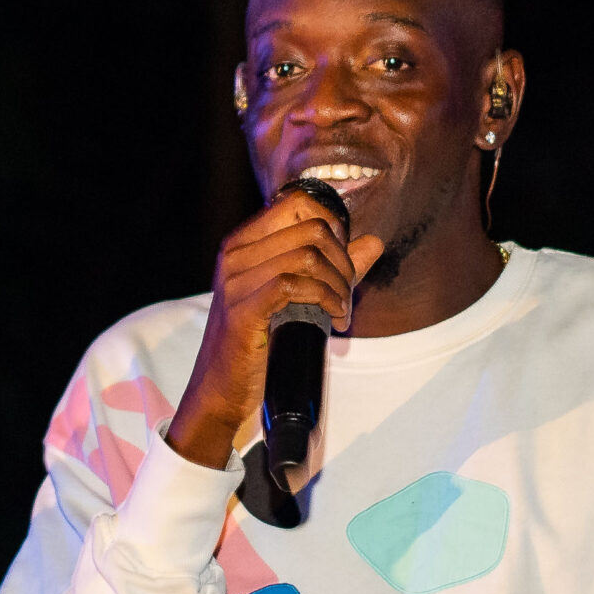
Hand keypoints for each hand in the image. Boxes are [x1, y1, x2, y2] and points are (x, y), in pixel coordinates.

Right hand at [166, 189, 382, 468]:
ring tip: (341, 310)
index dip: (334, 225)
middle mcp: (235, 254)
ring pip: (308, 256)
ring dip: (339, 285)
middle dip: (343, 260)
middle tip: (347, 292)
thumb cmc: (259, 344)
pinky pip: (295, 285)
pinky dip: (326, 299)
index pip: (298, 202)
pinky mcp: (243, 310)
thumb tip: (373, 241)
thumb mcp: (297, 298)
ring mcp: (235, 281)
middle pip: (311, 228)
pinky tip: (335, 319)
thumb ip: (334, 267)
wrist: (220, 391)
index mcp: (243, 243)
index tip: (343, 259)